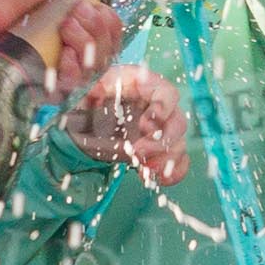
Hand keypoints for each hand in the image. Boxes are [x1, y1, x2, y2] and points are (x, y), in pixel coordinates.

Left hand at [0, 0, 120, 85]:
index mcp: (72, 16)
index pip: (108, 32)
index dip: (108, 24)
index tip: (93, 8)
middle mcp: (65, 41)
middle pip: (105, 52)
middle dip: (97, 33)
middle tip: (74, 16)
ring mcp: (51, 61)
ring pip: (90, 71)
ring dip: (86, 46)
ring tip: (64, 29)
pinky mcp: (36, 78)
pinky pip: (68, 87)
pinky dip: (73, 70)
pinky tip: (64, 56)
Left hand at [56, 64, 191, 184]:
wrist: (86, 116)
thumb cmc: (92, 95)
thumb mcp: (90, 87)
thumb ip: (93, 88)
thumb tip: (95, 91)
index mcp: (146, 87)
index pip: (168, 93)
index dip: (163, 108)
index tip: (145, 125)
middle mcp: (159, 108)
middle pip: (178, 123)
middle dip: (161, 142)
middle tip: (137, 152)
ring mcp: (162, 130)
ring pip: (179, 145)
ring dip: (164, 160)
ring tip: (143, 170)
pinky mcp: (160, 150)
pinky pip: (178, 161)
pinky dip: (172, 172)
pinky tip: (153, 177)